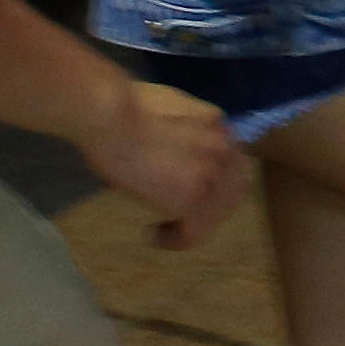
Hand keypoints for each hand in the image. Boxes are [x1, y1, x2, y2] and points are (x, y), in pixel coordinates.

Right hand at [75, 79, 238, 250]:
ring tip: (165, 230)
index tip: (188, 186)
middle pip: (234, 189)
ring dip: (193, 224)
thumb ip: (181, 128)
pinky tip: (153, 235)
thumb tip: (167, 143)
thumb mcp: (167, 107)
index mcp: (218, 124)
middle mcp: (224, 149)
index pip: (232, 160)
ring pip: (216, 214)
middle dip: (211, 205)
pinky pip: (194, 232)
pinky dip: (175, 239)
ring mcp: (211, 176)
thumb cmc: (122, 105)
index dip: (214, 178)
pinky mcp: (192, 200)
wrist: (110, 114)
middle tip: (183, 215)